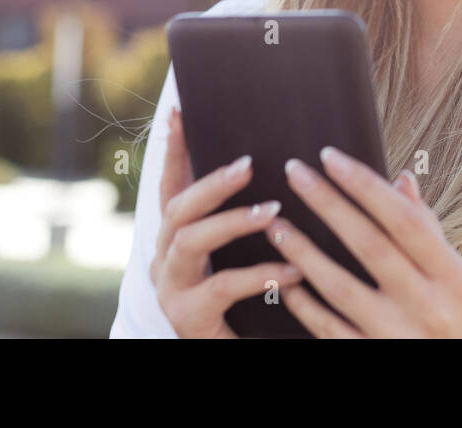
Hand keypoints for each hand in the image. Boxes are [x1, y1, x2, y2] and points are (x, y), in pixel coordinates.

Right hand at [151, 105, 302, 337]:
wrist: (241, 351)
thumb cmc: (254, 301)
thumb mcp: (250, 253)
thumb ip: (261, 216)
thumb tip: (296, 168)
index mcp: (178, 237)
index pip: (173, 185)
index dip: (174, 149)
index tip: (180, 110)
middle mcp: (165, 259)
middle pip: (176, 208)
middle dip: (211, 182)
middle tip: (248, 164)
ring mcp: (172, 290)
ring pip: (189, 242)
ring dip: (232, 221)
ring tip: (274, 212)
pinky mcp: (187, 319)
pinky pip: (220, 287)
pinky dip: (258, 275)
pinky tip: (292, 270)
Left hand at [268, 146, 461, 337]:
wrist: (450, 380)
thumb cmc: (447, 319)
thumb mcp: (452, 277)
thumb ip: (427, 229)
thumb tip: (403, 179)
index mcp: (451, 277)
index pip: (404, 219)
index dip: (365, 185)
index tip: (331, 157)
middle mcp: (426, 306)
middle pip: (369, 245)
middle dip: (327, 203)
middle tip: (294, 172)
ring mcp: (394, 336)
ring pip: (340, 287)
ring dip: (303, 252)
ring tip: (276, 225)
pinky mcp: (368, 356)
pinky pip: (327, 328)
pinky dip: (303, 303)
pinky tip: (283, 279)